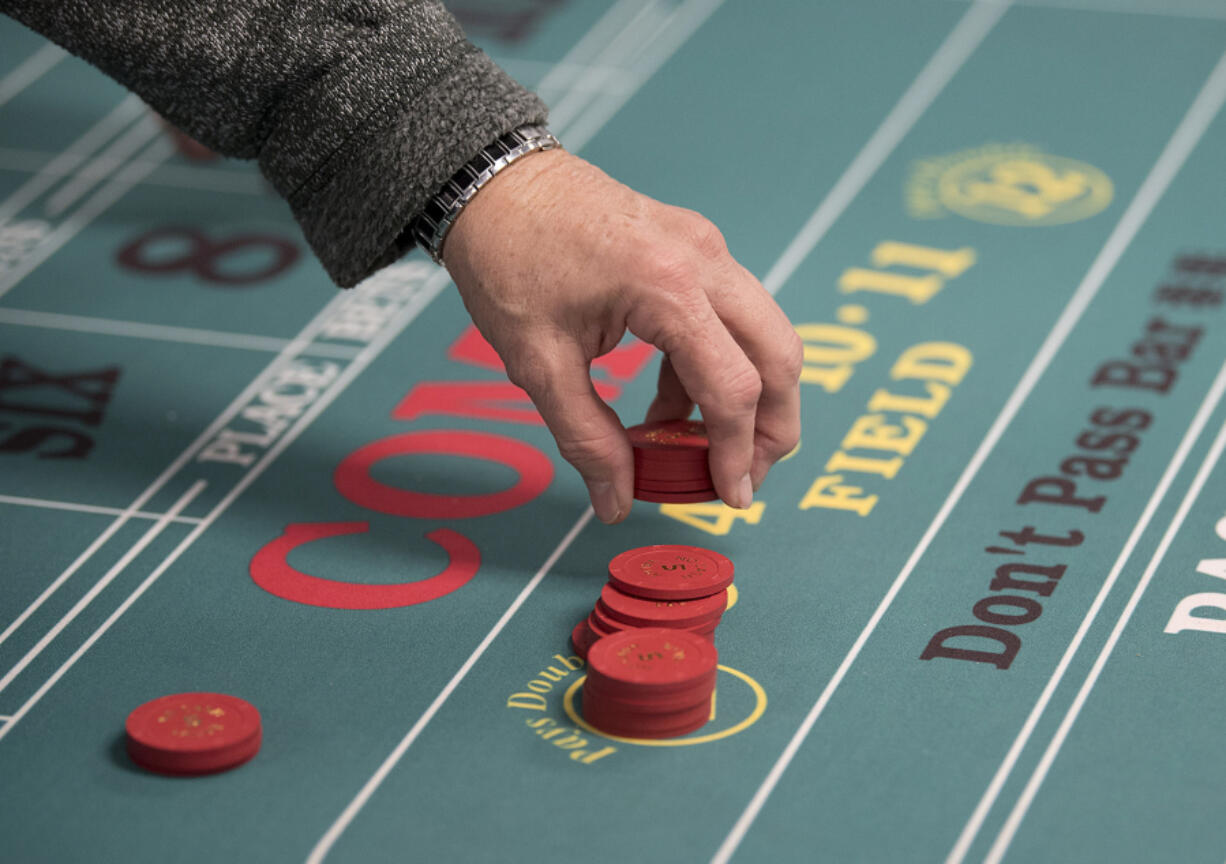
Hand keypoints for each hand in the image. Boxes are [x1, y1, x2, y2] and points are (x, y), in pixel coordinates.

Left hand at [443, 148, 802, 523]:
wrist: (495, 182)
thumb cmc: (508, 263)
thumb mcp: (537, 363)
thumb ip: (585, 438)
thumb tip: (616, 503)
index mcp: (667, 287)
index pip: (733, 387)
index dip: (738, 453)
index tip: (732, 498)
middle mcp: (704, 260)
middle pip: (780, 356)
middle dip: (773, 427)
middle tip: (744, 476)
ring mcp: (707, 246)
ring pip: (766, 333)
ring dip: (750, 396)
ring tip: (697, 446)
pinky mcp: (696, 245)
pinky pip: (733, 315)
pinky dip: (719, 366)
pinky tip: (671, 403)